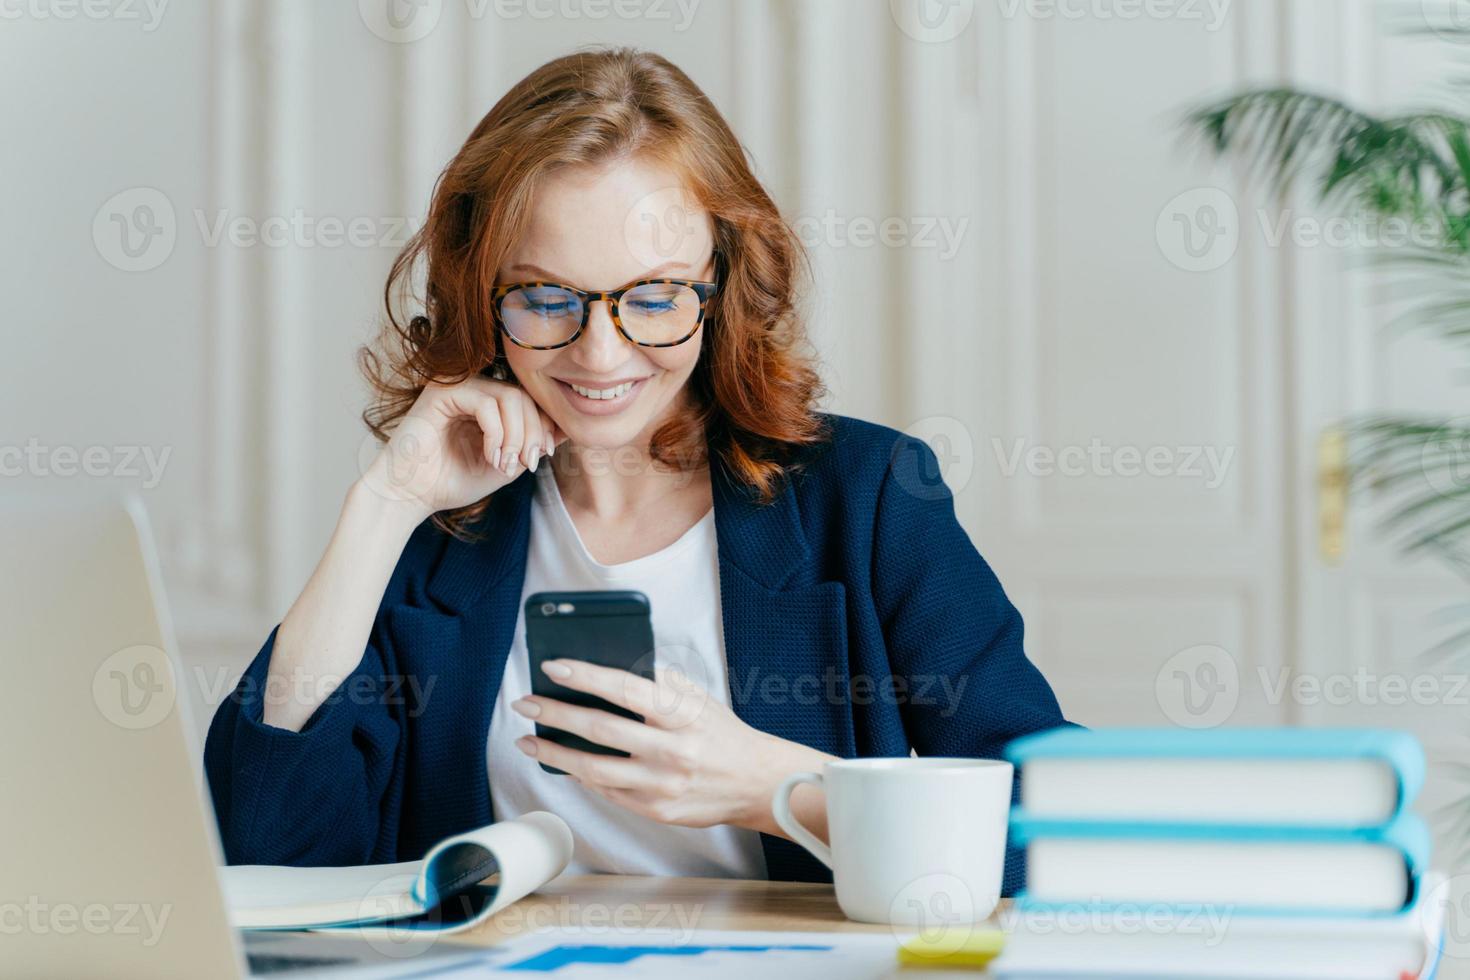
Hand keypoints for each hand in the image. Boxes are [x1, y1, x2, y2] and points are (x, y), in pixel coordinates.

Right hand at [359, 377, 566, 515]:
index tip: (543, 457)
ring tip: (506, 464)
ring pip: (510, 397)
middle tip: (527, 464)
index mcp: (488, 401)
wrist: (410, 495)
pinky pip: (486, 403)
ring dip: (517, 436)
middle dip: (534, 433)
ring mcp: (457, 385)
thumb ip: (532, 445)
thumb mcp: (506, 464)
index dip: (545, 427)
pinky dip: (496, 434)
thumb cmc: (452, 481)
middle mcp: (474, 387)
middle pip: (525, 397)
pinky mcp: (442, 391)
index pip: (530, 401)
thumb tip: (568, 428)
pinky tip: (491, 456)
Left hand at [511, 659, 834, 836]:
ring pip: (594, 769)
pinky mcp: (657, 811)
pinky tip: (565, 764)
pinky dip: (582, 776)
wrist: (756, 782)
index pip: (625, 689)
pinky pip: (609, 792)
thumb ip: (660, 684)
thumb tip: (610, 669)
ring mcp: (662, 785)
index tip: (553, 667)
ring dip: (554, 753)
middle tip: (526, 702)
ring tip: (528, 740)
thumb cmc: (721, 734)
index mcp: (682, 714)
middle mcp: (671, 750)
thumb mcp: (699, 698)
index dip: (586, 676)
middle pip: (600, 729)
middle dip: (555, 714)